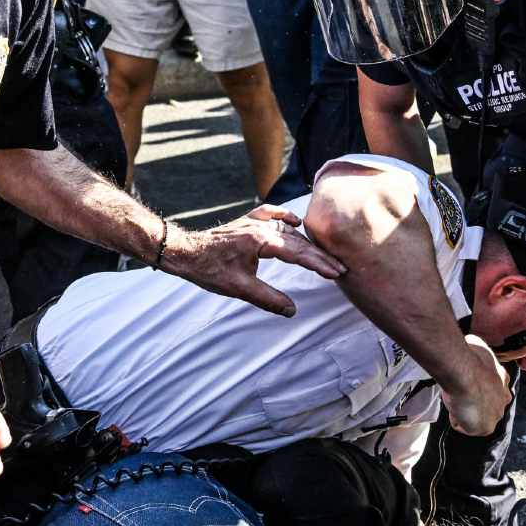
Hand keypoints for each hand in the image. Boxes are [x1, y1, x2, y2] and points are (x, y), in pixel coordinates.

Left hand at [161, 205, 345, 316]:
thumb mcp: (239, 288)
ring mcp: (254, 222)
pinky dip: (285, 218)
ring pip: (289, 230)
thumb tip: (291, 311)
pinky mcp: (247, 222)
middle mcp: (261, 227)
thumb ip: (268, 298)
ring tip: (324, 254)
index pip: (298, 254)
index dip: (319, 264)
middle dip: (320, 256)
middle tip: (340, 267)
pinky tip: (295, 222)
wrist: (184, 252)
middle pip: (298, 242)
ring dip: (308, 242)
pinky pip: (271, 215)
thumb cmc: (208, 269)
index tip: (337, 273)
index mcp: (261, 241)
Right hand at [440, 334, 511, 436]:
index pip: (494, 388)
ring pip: (477, 417)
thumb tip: (470, 342)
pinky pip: (466, 427)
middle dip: (475, 403)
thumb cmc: (469, 358)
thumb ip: (477, 348)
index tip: (468, 384)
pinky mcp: (485, 428)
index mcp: (503, 379)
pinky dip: (456, 420)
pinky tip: (454, 408)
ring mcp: (496, 414)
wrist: (465, 373)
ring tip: (456, 401)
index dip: (479, 388)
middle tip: (460, 395)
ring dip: (466, 412)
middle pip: (487, 405)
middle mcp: (504, 398)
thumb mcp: (477, 345)